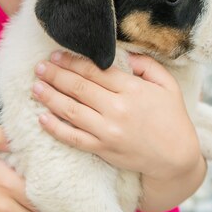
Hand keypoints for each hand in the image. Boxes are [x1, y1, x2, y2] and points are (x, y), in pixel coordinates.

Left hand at [33, 52, 201, 180]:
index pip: (95, 71)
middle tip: (39, 67)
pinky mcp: (103, 149)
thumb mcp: (167, 85)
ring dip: (50, 97)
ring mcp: (108, 131)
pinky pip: (74, 138)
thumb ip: (147, 64)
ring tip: (35, 87)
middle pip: (79, 88)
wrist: (176, 158)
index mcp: (132, 89)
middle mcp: (118, 109)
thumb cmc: (172, 118)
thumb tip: (126, 53)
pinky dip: (56, 128)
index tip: (56, 55)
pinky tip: (42, 118)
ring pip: (72, 111)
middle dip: (55, 75)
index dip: (72, 62)